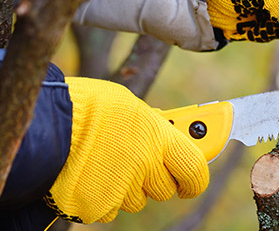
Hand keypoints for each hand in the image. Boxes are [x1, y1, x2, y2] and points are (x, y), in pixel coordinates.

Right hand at [44, 78, 208, 223]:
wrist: (48, 123)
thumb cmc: (90, 106)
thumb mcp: (132, 108)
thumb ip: (154, 128)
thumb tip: (168, 135)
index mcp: (158, 139)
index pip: (195, 169)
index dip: (196, 178)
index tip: (193, 181)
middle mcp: (145, 167)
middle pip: (165, 189)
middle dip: (157, 179)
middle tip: (141, 165)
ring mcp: (121, 190)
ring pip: (136, 200)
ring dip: (128, 186)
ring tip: (105, 161)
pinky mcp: (98, 207)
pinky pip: (110, 207)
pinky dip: (104, 195)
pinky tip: (90, 174)